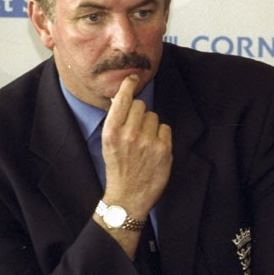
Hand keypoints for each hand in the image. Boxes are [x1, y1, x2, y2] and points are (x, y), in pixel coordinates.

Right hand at [100, 74, 171, 244]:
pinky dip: (161, 136)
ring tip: (143, 143)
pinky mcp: (163, 149)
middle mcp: (128, 134)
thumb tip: (122, 98)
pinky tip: (153, 149)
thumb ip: (116, 122)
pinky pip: (165, 128)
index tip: (132, 77)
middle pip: (140, 106)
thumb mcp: (108, 144)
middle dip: (139, 114)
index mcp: (111, 132)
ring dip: (150, 126)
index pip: (122, 100)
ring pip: (153, 117)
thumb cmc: (118, 167)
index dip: (128, 86)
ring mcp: (147, 142)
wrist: (128, 196)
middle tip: (135, 131)